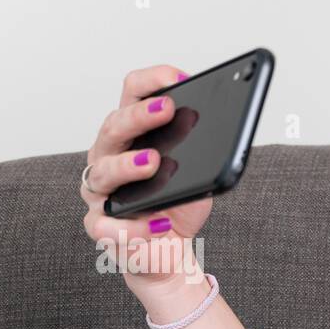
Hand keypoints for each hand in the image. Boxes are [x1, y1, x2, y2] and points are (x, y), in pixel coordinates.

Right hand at [81, 65, 212, 285]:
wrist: (167, 251)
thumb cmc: (177, 206)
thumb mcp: (199, 176)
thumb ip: (204, 154)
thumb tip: (229, 136)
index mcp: (130, 135)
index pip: (132, 94)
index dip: (152, 81)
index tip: (179, 77)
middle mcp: (107, 156)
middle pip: (115, 127)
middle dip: (140, 115)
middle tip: (167, 109)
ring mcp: (100, 191)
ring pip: (103, 172)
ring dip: (128, 165)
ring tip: (153, 162)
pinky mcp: (101, 227)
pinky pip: (109, 225)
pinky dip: (134, 226)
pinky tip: (158, 225)